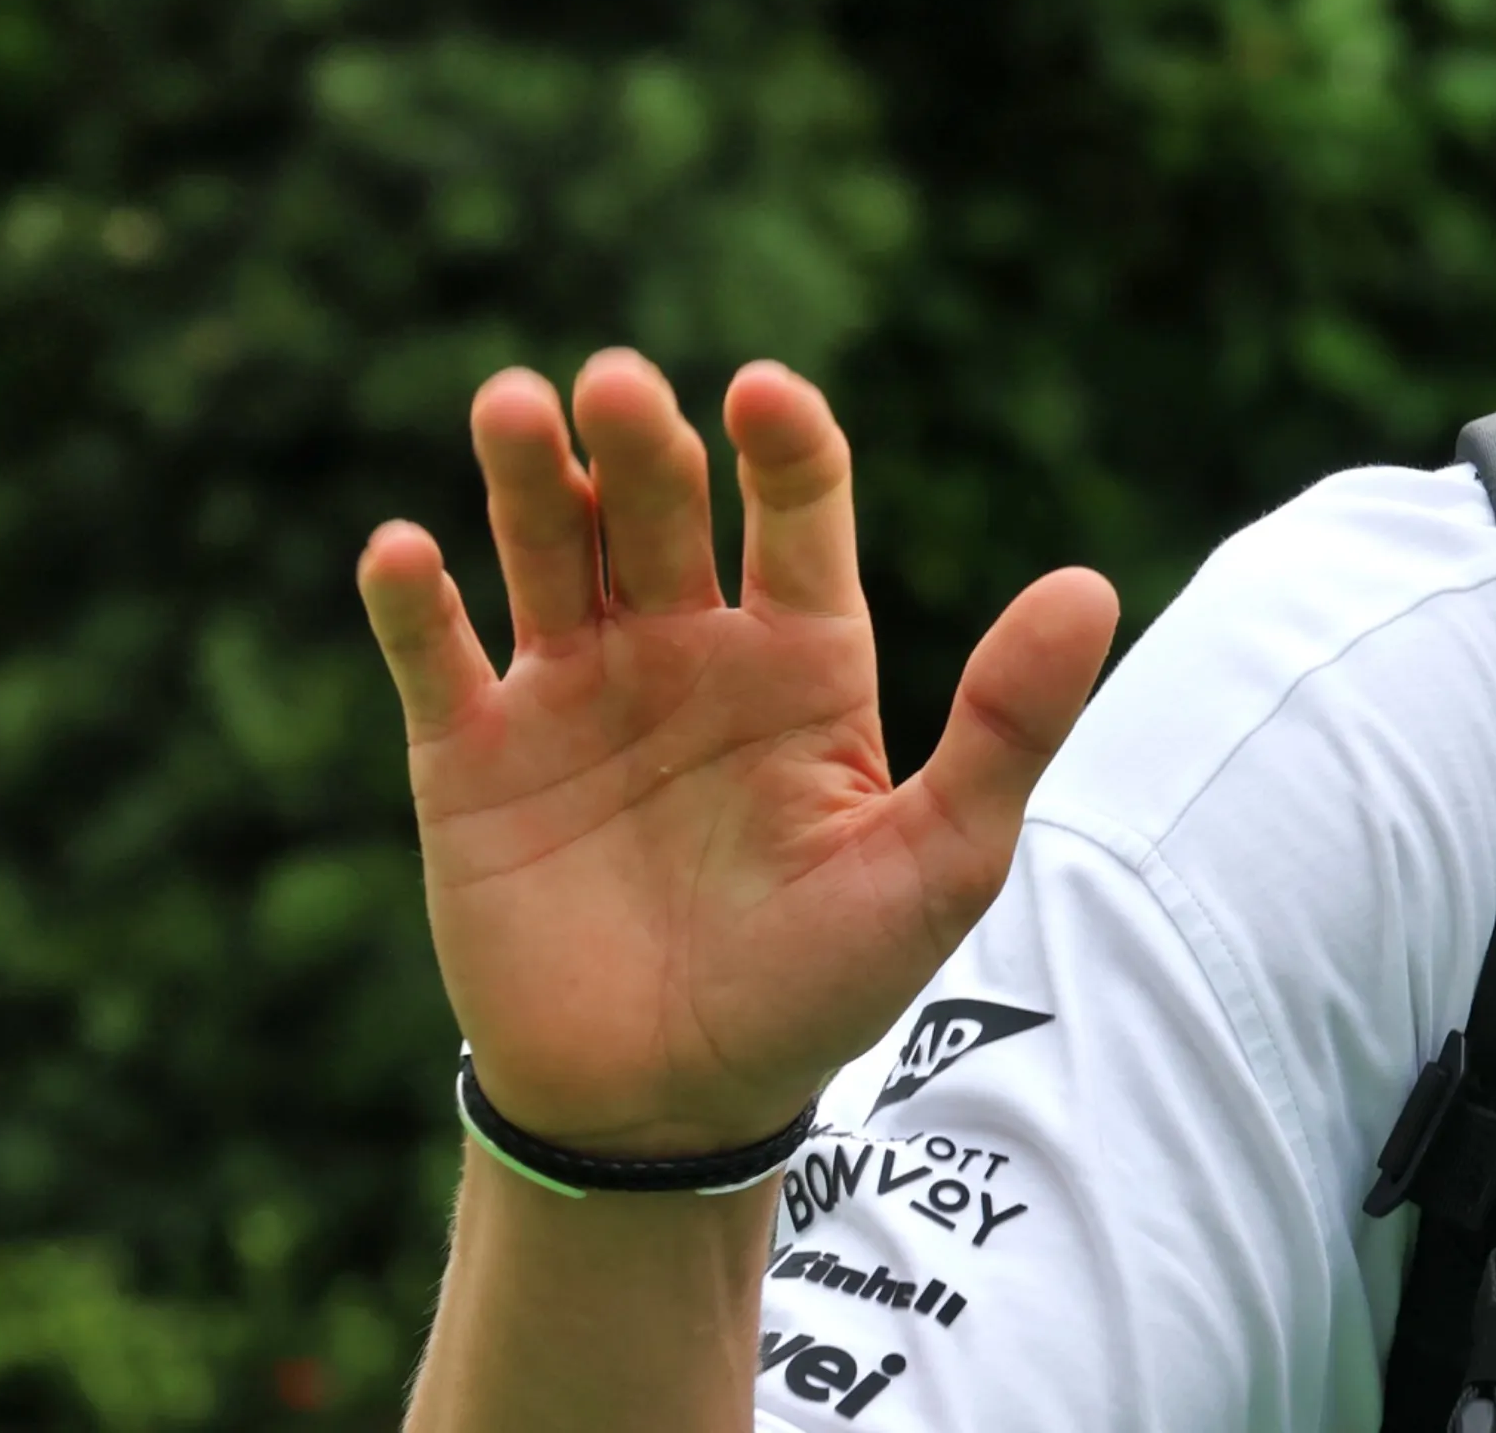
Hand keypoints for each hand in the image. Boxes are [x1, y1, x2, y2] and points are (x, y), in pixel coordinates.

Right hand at [355, 353, 1119, 1154]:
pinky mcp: (469, 757)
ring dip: (529, 474)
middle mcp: (686, 646)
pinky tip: (404, 549)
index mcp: (803, 654)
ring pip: (546, 546)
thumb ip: (1006, 725)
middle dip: (641, 440)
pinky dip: (412, 601)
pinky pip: (434, 658)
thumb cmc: (821, 985)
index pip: (798, 508)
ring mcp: (573, 693)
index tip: (765, 394)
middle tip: (617, 386)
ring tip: (516, 406)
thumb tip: (1092, 583)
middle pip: (658, 505)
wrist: (669, 1108)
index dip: (784, 443)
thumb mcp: (939, 862)